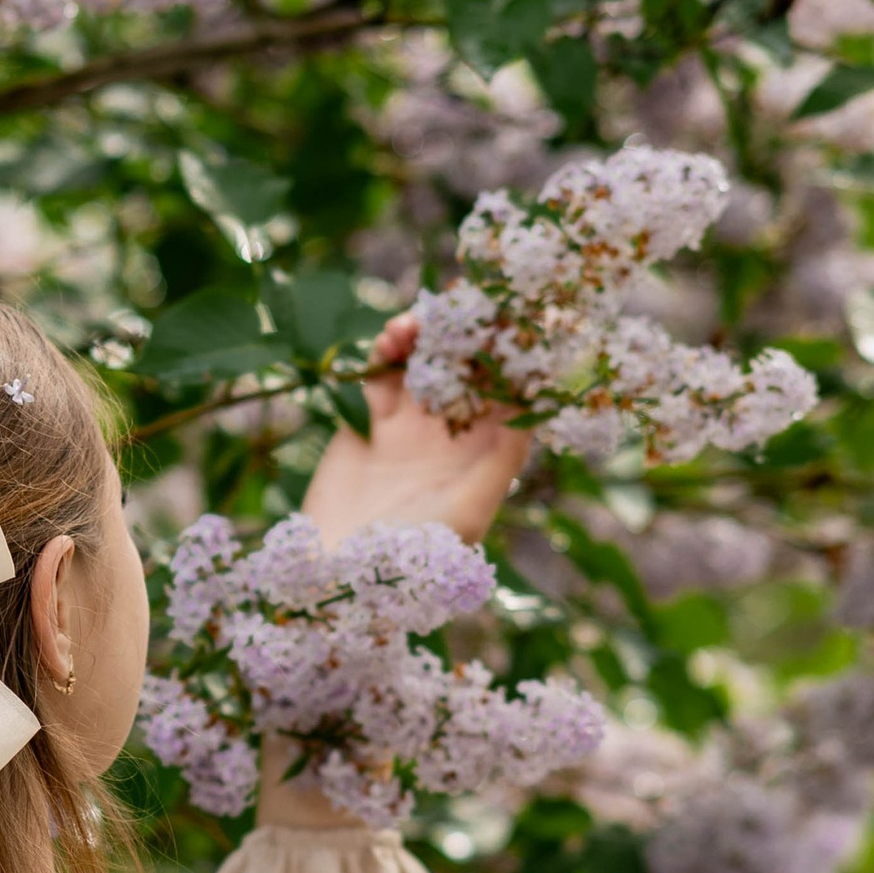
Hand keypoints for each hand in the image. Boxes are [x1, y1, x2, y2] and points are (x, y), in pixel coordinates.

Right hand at [299, 309, 527, 554]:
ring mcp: (413, 424)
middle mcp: (455, 434)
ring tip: (422, 318)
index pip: (514, 396)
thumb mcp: (468, 511)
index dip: (519, 360)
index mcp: (488, 455)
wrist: (341, 574)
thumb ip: (502, 462)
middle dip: (472, 334)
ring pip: (428, 363)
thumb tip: (532, 408)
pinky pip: (383, 372)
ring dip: (429, 336)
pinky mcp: (371, 419)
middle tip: (472, 298)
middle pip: (471, 369)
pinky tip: (392, 336)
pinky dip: (388, 349)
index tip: (523, 322)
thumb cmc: (413, 558)